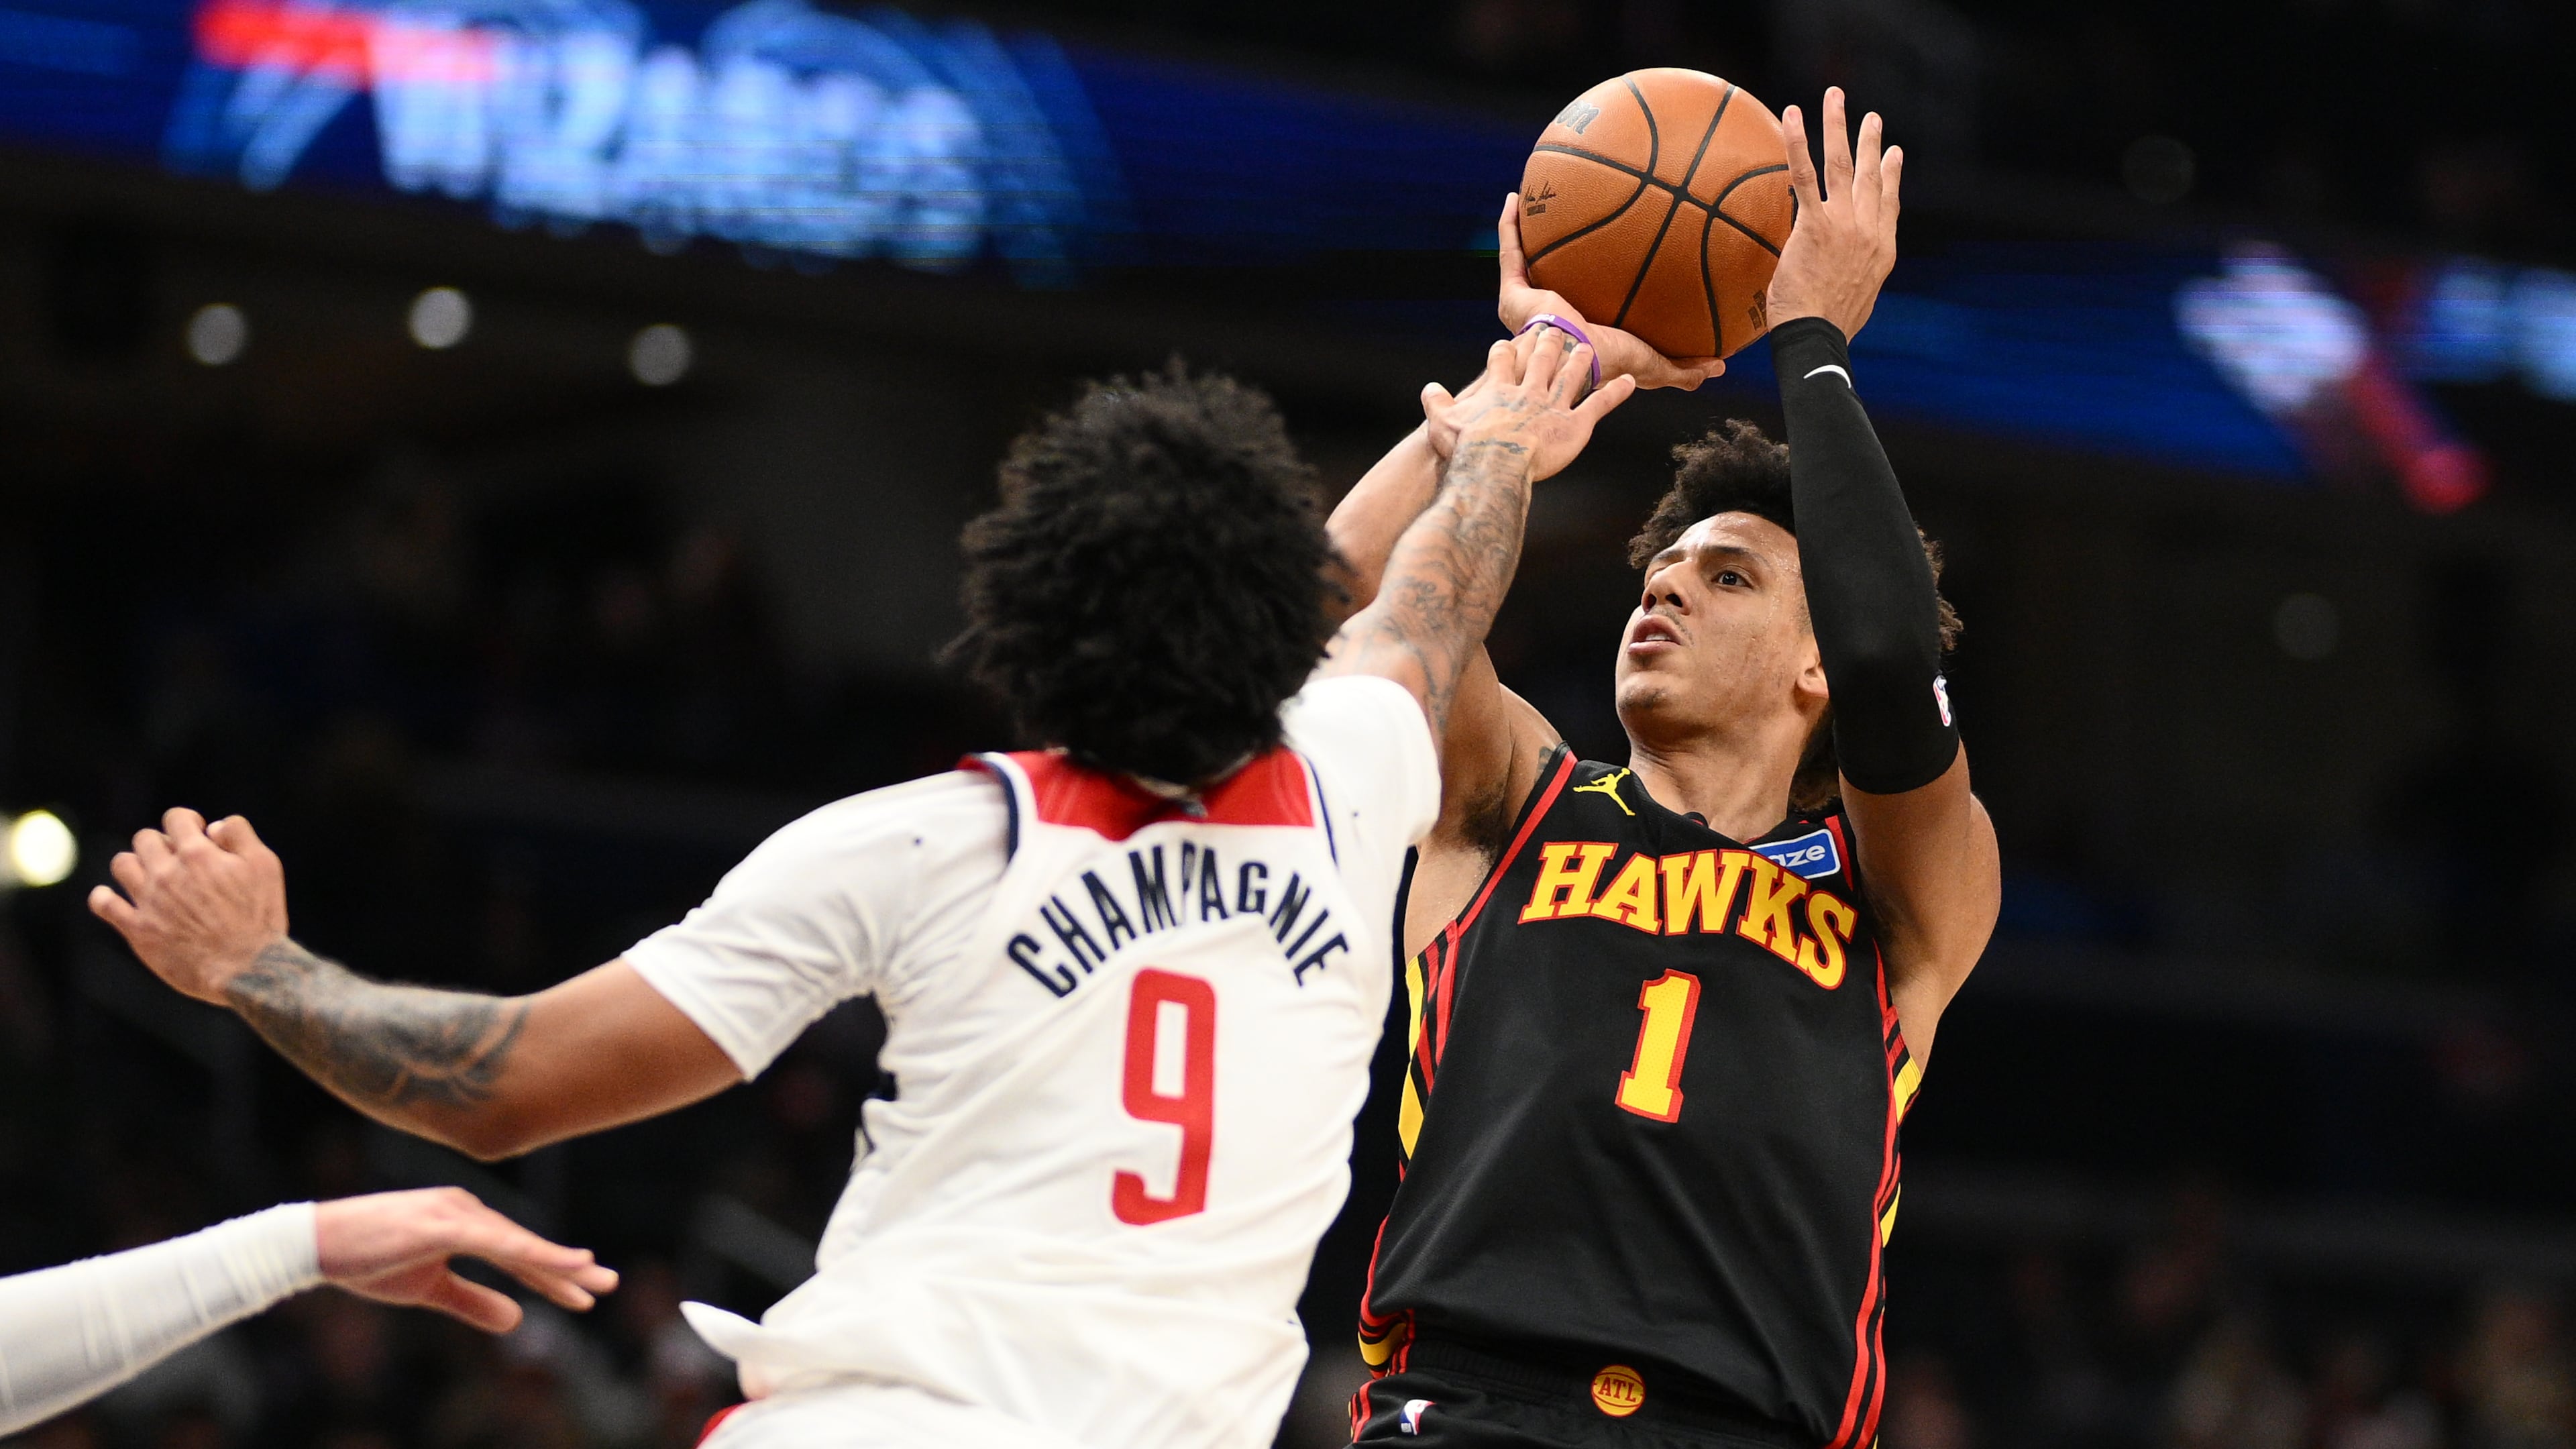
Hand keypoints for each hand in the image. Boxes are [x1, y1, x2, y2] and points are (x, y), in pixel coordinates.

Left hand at [89, 808, 288, 1005]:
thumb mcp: (266, 866)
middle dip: (161, 843)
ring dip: (134, 864)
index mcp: (198, 854)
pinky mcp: (137, 929)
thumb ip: (240, 835)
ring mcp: (149, 901)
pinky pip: (103, 903)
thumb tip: (213, 826)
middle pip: (144, 838)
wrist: (246, 968)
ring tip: (150, 878)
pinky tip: (115, 899)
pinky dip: (103, 897)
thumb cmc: (259, 917)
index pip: (175, 818)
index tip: (196, 835)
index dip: (186, 822)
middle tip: (177, 861)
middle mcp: (168, 873)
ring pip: (121, 864)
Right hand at [317, 1187, 619, 1332]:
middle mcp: (467, 1210)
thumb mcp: (427, 1289)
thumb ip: (472, 1302)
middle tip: (610, 1285)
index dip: (551, 1274)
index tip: (585, 1293)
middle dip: (567, 1268)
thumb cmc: (367, 1260)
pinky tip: (554, 1263)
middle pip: (526, 1246)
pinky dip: (526, 1252)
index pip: (517, 1254)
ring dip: (555, 1262)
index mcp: (465, 1223)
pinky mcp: (440, 1222)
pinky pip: (492, 1241)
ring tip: (591, 1281)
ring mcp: (455, 1212)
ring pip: (516, 1243)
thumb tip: (516, 1322)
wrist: (313, 1243)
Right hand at [1428, 333, 1634, 481]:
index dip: (1506, 350)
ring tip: (1587, 346)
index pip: (1503, 360)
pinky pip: (1599, 404)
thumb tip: (1429, 388)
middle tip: (1554, 329)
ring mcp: (1555, 405)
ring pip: (1571, 376)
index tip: (1508, 342)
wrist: (1495, 463)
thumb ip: (1436, 403)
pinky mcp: (1576, 425)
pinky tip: (1630, 381)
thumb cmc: (1466, 446)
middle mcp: (1530, 391)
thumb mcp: (1442, 422)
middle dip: (1548, 342)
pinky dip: (1616, 393)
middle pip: (1541, 359)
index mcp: (1500, 388)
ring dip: (1580, 361)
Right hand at [1494, 193, 1722, 390]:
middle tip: (1568, 220)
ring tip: (1532, 201)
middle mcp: (1553, 319)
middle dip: (1553, 255)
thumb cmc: (1613, 363)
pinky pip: (1510, 254)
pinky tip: (1514, 199)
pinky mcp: (1513, 296)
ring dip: (1525, 235)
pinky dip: (1509, 226)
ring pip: (1524, 263)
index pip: (1588, 307)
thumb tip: (1719, 365)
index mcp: (1582, 335)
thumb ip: (1684, 368)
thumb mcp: (1657, 365)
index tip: (1604, 258)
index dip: (1592, 287)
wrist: (1577, 357)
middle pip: (1552, 279)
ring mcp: (1528, 307)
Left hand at [1766, 88, 1901, 338]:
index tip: (1894, 154)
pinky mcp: (1816, 224)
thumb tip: (1838, 282)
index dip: (1892, 176)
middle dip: (1871, 143)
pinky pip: (1803, 173)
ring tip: (1836, 98)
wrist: (1818, 339)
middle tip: (1872, 118)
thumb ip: (1850, 280)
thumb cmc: (1827, 331)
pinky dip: (1797, 141)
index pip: (1889, 205)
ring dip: (1839, 126)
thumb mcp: (1853, 304)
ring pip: (1842, 164)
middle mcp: (1869, 231)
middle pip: (1871, 176)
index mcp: (1881, 251)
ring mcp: (1845, 224)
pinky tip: (1791, 115)